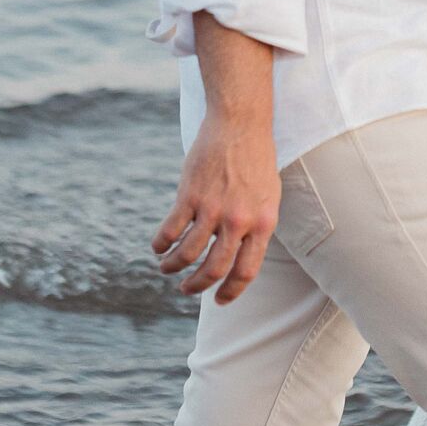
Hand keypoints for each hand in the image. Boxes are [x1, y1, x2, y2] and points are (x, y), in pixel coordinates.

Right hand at [152, 111, 280, 304]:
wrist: (240, 125)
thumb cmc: (257, 160)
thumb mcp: (269, 196)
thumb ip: (257, 226)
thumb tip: (242, 255)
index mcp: (263, 223)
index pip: (247, 270)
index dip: (231, 292)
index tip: (219, 300)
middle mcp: (239, 221)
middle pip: (214, 269)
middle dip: (198, 286)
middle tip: (187, 289)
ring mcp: (213, 209)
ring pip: (187, 254)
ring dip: (173, 267)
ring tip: (167, 268)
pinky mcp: (190, 196)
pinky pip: (170, 230)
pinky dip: (160, 244)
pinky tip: (158, 247)